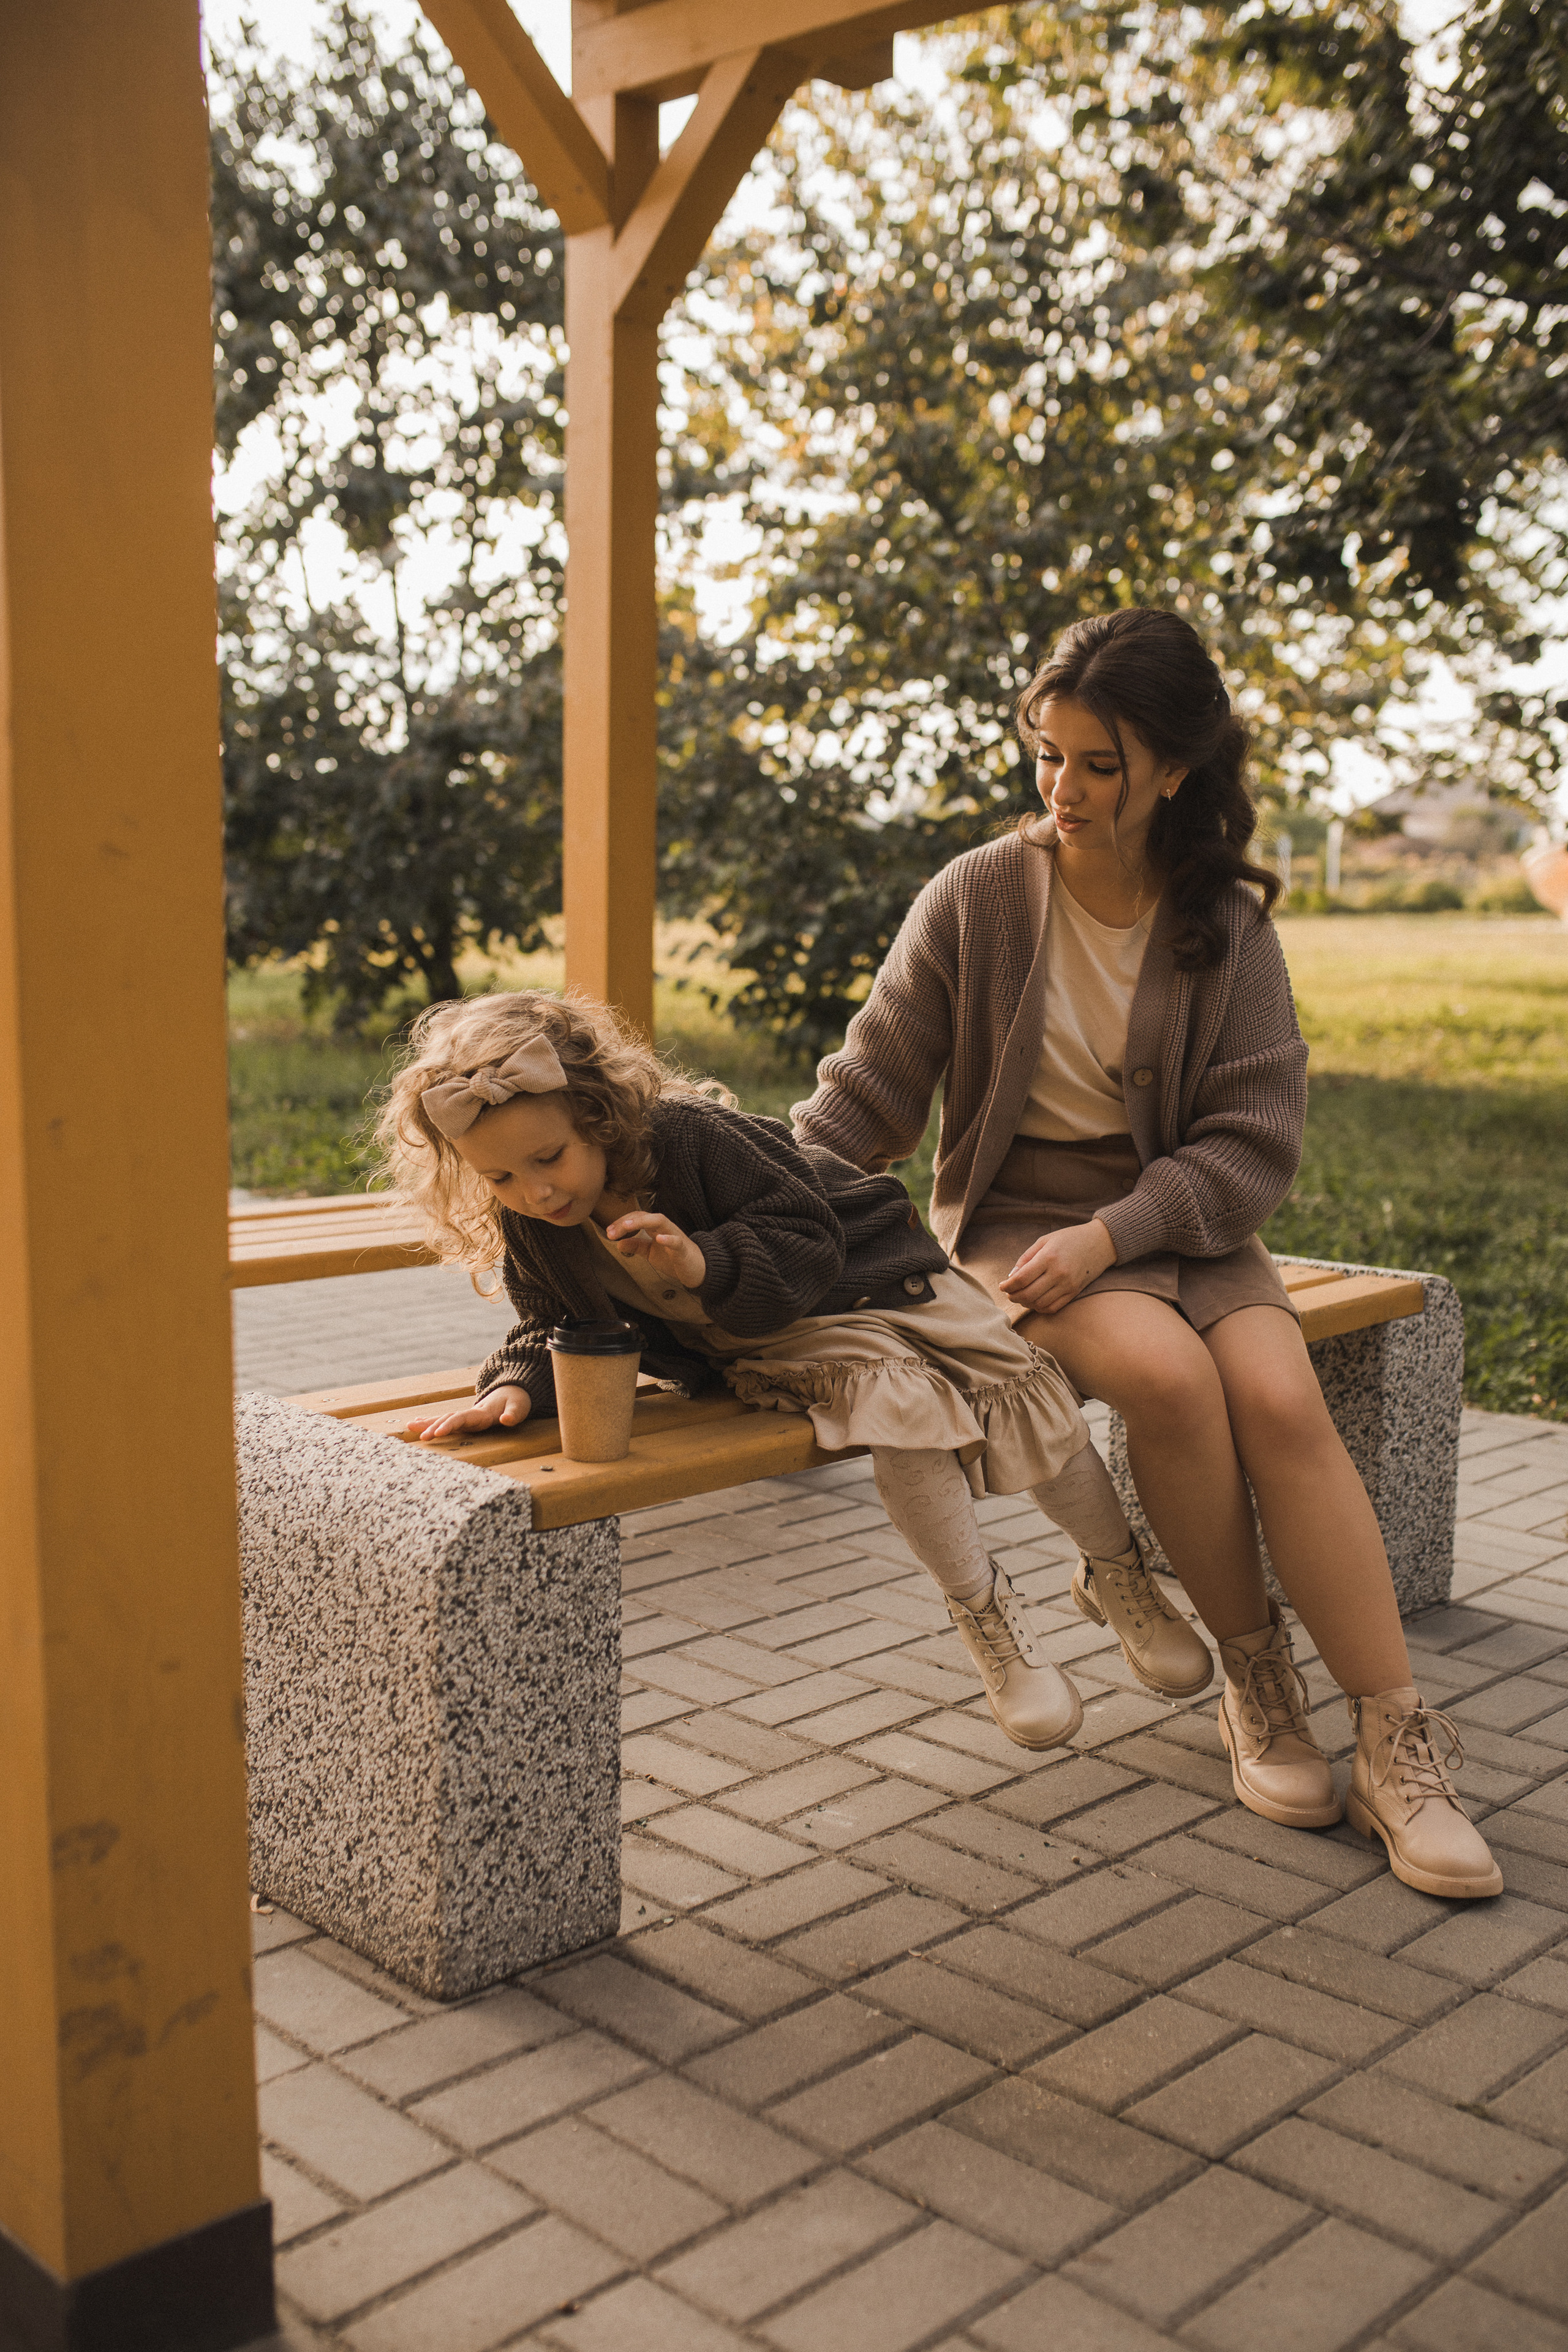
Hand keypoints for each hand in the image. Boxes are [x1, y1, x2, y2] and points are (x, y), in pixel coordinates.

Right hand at [405, 1384, 530, 1442]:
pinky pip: (445, 1421)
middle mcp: (470, 1414)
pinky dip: (430, 1422)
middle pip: (448, 1419)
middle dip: (434, 1427)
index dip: (450, 1425)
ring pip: (443, 1419)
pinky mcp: (464, 1420)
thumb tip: (506, 1419)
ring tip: (409, 1426)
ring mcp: (465, 1416)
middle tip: (421, 1437)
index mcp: (481, 1413)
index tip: (438, 1433)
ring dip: (427, 1423)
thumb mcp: (519, 1408)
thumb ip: (513, 1414)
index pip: (462, 1418)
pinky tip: (416, 1424)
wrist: (513, 1392)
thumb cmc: (516, 1402)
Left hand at [602, 1209, 705, 1289]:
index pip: (637, 1218)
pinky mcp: (683, 1249)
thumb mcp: (651, 1252)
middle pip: (645, 1216)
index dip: (621, 1223)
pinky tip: (658, 1239)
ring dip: (643, 1222)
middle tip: (611, 1232)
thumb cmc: (674, 1258)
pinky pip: (676, 1241)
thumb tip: (618, 1244)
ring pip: (660, 1221)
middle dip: (627, 1222)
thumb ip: (636, 1246)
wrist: (698, 1268)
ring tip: (628, 1226)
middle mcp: (665, 1228)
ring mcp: (675, 1236)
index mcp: (656, 1228)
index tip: (608, 1232)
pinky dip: (668, 1239)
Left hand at [999, 1217, 1116, 1316]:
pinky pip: (1053, 1308)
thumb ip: (1026, 1258)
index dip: (1007, 1286)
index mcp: (1049, 1257)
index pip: (1021, 1278)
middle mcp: (1059, 1273)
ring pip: (1039, 1304)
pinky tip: (1035, 1301)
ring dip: (1026, 1303)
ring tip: (1021, 1296)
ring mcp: (1068, 1285)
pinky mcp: (1074, 1293)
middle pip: (1028, 1294)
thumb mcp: (1044, 1240)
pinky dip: (1040, 1308)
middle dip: (1014, 1296)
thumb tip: (1011, 1277)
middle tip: (1009, 1293)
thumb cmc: (1069, 1239)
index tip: (1002, 1286)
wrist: (1099, 1243)